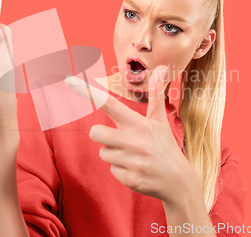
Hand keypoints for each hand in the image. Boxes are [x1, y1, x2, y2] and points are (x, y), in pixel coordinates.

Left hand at [65, 66, 195, 204]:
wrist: (179, 181)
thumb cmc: (165, 146)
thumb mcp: (160, 120)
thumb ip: (156, 94)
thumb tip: (160, 68)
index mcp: (139, 124)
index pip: (109, 104)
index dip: (88, 92)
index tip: (71, 80)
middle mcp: (134, 141)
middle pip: (95, 132)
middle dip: (102, 135)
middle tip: (118, 138)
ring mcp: (132, 161)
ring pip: (103, 153)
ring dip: (114, 154)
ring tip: (133, 156)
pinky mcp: (130, 179)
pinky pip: (112, 170)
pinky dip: (121, 170)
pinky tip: (136, 169)